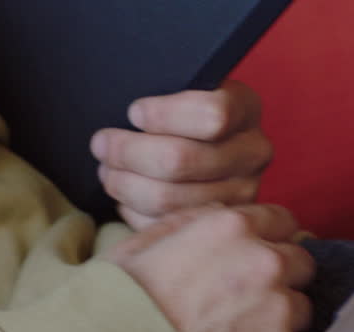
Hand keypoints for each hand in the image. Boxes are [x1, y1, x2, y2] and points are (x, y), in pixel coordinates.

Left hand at [90, 80, 272, 231]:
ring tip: (106, 169)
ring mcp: (240, 194)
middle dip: (128, 152)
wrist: (198, 140)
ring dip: (124, 183)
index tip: (133, 112)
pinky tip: (124, 195)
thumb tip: (130, 114)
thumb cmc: (179, 108)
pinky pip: (163, 224)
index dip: (164, 116)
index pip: (212, 115)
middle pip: (181, 160)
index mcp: (245, 108)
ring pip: (167, 197)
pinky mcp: (216, 224)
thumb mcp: (181, 84)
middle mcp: (253, 153)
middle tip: (101, 144)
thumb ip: (164, 89)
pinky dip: (133, 210)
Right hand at [101, 205, 314, 331]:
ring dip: (279, 316)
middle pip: (301, 261)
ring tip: (238, 331)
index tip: (256, 258)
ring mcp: (278, 308)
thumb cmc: (122, 303)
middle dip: (280, 276)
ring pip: (302, 305)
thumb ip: (195, 220)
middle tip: (245, 298)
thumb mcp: (146, 241)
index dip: (268, 239)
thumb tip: (222, 216)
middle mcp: (265, 261)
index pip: (283, 221)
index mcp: (233, 228)